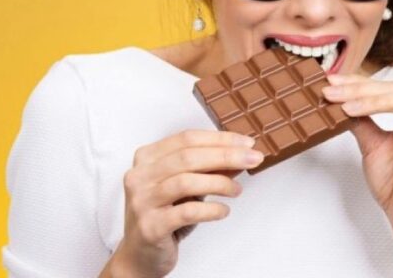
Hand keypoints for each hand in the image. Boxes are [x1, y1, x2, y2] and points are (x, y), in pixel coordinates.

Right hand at [115, 129, 263, 276]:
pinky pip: (187, 212)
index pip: (188, 138)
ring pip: (186, 181)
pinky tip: (223, 210)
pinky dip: (211, 209)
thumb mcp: (187, 187)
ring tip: (237, 190)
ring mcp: (142, 201)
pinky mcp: (151, 226)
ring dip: (220, 183)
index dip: (220, 139)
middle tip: (253, 159)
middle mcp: (140, 176)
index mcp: (147, 157)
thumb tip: (241, 155)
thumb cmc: (164, 215)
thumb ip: (209, 169)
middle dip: (226, 156)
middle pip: (188, 156)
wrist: (140, 254)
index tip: (247, 143)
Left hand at [322, 74, 392, 239]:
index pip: (381, 89)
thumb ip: (360, 121)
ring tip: (348, 107)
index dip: (355, 83)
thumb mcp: (369, 144)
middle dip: (358, 89)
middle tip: (332, 92)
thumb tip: (339, 99)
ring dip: (376, 100)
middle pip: (391, 89)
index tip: (329, 83)